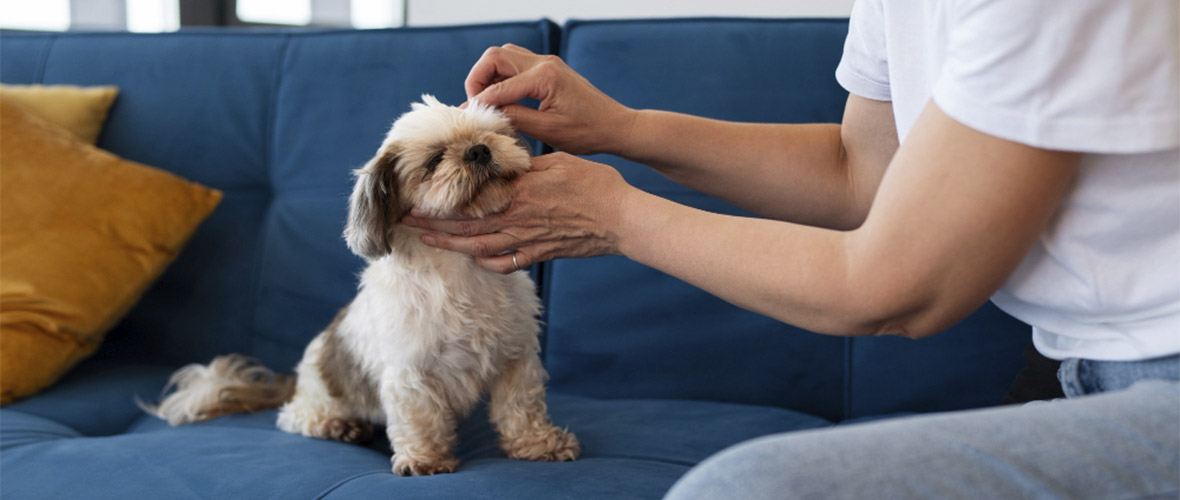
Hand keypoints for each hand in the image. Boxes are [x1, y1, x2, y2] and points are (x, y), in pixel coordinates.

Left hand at [402, 153, 632, 273]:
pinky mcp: (539, 254)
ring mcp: (526, 241)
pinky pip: (505, 263)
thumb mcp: (558, 162)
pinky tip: (474, 257)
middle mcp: (516, 219)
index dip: (439, 201)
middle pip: (465, 225)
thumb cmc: (595, 185)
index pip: (469, 199)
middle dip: (432, 224)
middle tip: (406, 222)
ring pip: (478, 246)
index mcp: (518, 192)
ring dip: (450, 244)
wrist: (622, 220)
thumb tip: (501, 159)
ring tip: (427, 240)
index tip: (416, 198)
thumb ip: (526, 164)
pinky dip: (486, 262)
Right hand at [466, 44, 636, 154]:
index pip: (499, 86)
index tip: (468, 118)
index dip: (479, 102)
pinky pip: (516, 63)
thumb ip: (514, 118)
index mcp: (544, 77)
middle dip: (478, 79)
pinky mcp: (549, 69)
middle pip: (495, 57)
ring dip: (489, 75)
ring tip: (486, 103)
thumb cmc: (588, 132)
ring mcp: (547, 63)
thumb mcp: (548, 131)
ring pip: (504, 56)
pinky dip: (502, 76)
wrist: (616, 126)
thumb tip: (485, 113)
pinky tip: (502, 99)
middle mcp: (544, 63)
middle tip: (476, 105)